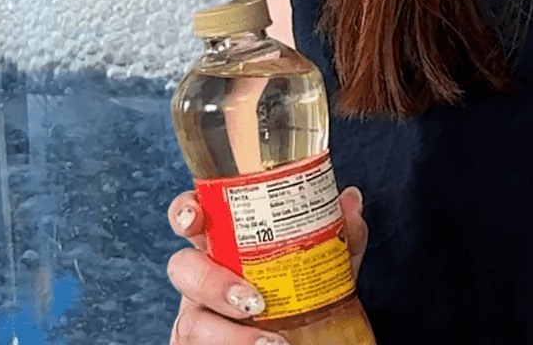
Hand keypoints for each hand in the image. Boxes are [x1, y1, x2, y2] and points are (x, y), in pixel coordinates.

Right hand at [166, 185, 368, 344]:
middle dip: (210, 283)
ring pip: (191, 324)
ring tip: (273, 343)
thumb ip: (338, 238)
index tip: (196, 220)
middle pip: (181, 270)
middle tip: (255, 300)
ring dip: (228, 336)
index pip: (192, 219)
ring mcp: (199, 319)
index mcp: (223, 247)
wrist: (307, 339)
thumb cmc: (302, 298)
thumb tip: (350, 200)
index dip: (184, 213)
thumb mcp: (324, 268)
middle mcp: (203, 281)